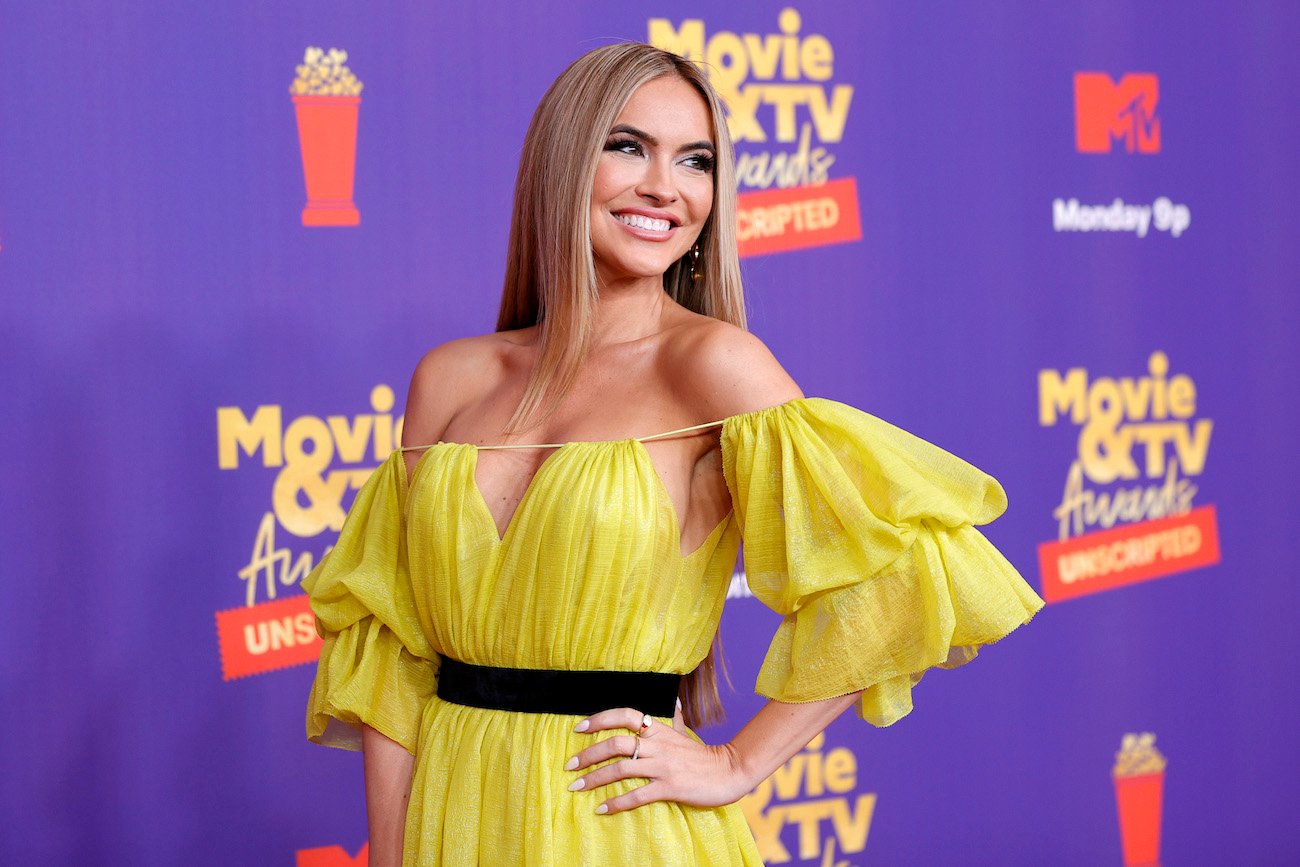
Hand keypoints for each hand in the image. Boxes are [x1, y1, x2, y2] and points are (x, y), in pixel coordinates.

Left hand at [565, 706, 753, 814]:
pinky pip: (637, 795)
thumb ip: (674, 718)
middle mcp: (658, 745)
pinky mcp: (669, 787)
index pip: (625, 715)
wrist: (729, 772)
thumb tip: (674, 701)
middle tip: (569, 765)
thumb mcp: (684, 733)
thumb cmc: (703, 755)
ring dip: (595, 779)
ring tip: (576, 787)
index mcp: (658, 730)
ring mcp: (663, 767)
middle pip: (616, 744)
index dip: (600, 719)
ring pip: (621, 769)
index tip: (578, 728)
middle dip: (588, 755)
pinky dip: (616, 803)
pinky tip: (601, 809)